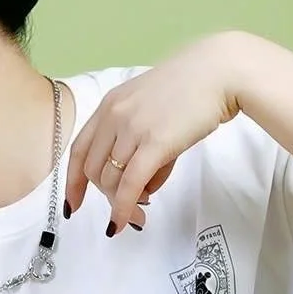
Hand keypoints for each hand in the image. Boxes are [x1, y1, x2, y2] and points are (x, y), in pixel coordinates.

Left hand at [65, 32, 250, 232]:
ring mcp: (132, 129)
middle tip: (126, 210)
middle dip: (105, 197)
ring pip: (110, 179)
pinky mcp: (154, 143)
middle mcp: (114, 116)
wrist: (219, 72)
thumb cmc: (192, 90)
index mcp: (109, 105)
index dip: (73, 181)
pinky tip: (127, 220)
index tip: (75, 203)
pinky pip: (130, 184)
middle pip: (93, 169)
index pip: (78, 149)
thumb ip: (140, 144)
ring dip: (121, 203)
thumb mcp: (152, 110)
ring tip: (140, 211)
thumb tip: (141, 188)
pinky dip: (124, 207)